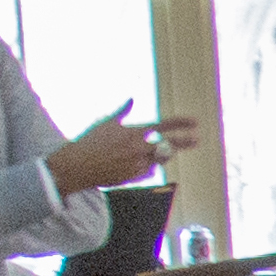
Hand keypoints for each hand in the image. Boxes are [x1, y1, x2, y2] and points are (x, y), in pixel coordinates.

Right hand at [53, 105, 199, 190]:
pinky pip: (147, 171)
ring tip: (152, 151)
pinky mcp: (134, 177)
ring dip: (160, 155)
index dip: (179, 123)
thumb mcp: (106, 123)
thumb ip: (123, 111)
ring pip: (158, 159)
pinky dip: (146, 165)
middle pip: (168, 145)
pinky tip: (135, 163)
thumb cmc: (90, 142)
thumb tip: (131, 98)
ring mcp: (137, 164)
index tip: (194, 122)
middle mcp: (138, 148)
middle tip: (197, 140)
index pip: (162, 125)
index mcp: (133, 132)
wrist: (78, 166)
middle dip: (183, 142)